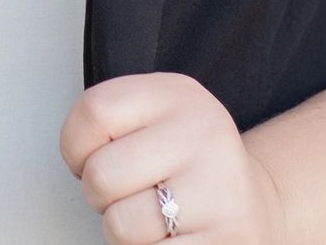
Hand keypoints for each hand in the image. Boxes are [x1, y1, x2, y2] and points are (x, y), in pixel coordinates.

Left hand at [59, 71, 287, 242]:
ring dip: (123, 232)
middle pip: (101, 174)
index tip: (88, 158)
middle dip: (99, 196)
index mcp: (178, 95)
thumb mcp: (155, 118)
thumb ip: (113, 121)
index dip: (75, 145)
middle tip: (126, 193)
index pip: (95, 111)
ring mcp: (218, 190)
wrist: (250, 204)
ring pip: (120, 225)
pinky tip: (171, 238)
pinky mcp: (224, 242)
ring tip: (150, 217)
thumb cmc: (183, 163)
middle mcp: (203, 133)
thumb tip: (76, 156)